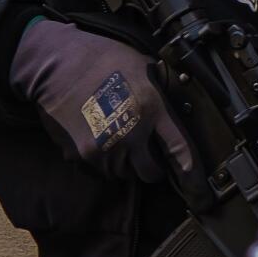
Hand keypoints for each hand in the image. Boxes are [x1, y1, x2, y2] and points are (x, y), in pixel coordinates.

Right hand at [12, 18, 197, 184]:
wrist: (55, 63)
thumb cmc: (100, 58)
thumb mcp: (143, 67)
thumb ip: (160, 96)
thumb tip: (176, 114)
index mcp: (150, 108)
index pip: (180, 152)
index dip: (194, 179)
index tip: (202, 198)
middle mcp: (129, 132)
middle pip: (150, 174)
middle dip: (151, 167)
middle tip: (143, 150)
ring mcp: (103, 147)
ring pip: (123, 172)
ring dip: (123, 161)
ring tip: (113, 132)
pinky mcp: (81, 154)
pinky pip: (99, 168)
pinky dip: (101, 158)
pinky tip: (95, 133)